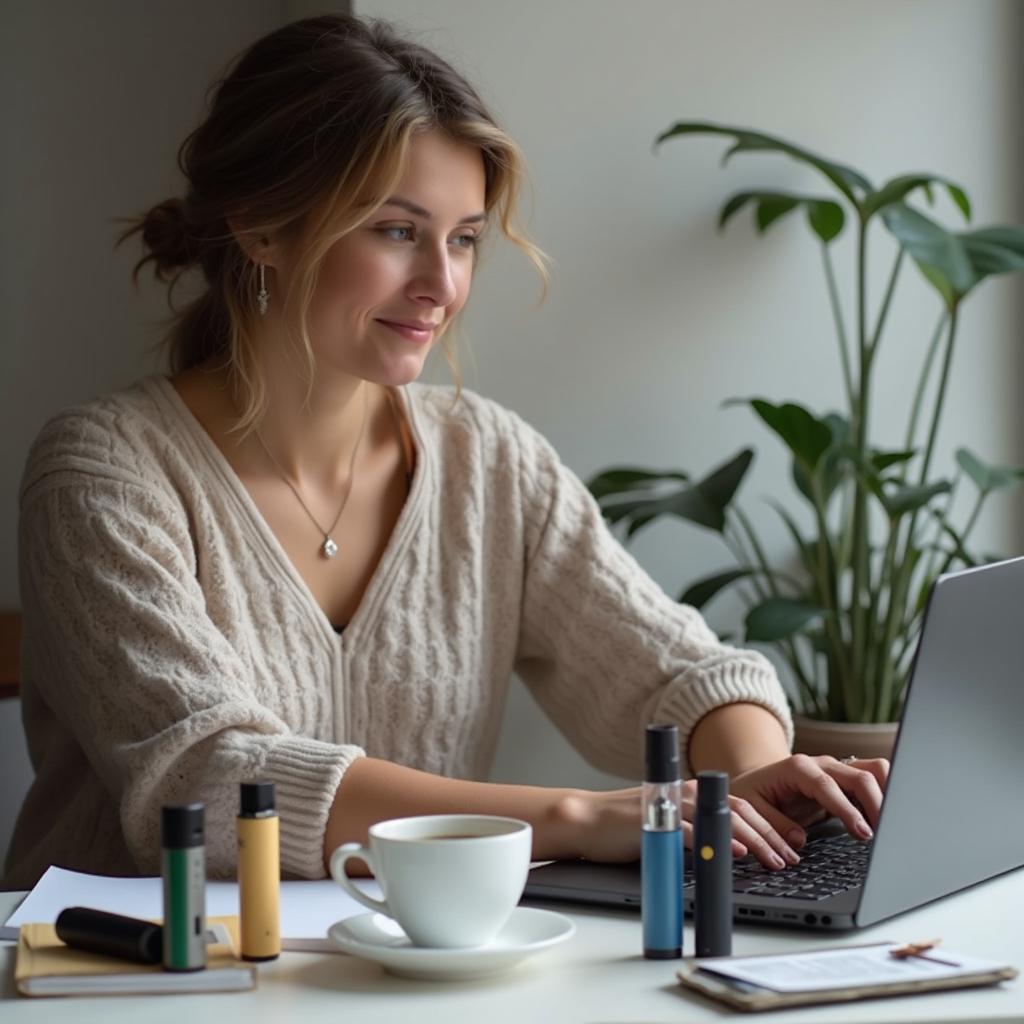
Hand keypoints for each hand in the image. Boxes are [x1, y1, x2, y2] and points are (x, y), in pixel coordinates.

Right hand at [558, 776, 822, 868]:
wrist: (586, 820)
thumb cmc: (624, 825)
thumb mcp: (667, 823)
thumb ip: (696, 829)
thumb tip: (730, 851)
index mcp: (690, 792)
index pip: (740, 805)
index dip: (769, 826)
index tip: (789, 848)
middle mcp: (685, 792)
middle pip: (738, 810)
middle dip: (770, 836)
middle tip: (790, 859)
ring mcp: (671, 805)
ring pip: (721, 819)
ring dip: (752, 841)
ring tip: (773, 860)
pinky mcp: (656, 821)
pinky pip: (693, 832)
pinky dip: (717, 842)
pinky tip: (735, 854)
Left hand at [727, 753, 889, 867]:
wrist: (758, 781)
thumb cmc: (754, 794)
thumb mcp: (750, 809)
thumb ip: (772, 824)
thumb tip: (798, 841)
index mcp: (797, 768)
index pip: (828, 786)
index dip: (847, 810)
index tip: (863, 833)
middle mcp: (821, 764)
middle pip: (859, 775)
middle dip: (876, 804)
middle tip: (882, 837)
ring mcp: (837, 768)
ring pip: (874, 769)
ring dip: (887, 795)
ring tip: (889, 827)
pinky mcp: (847, 779)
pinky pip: (875, 779)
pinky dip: (886, 795)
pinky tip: (885, 820)